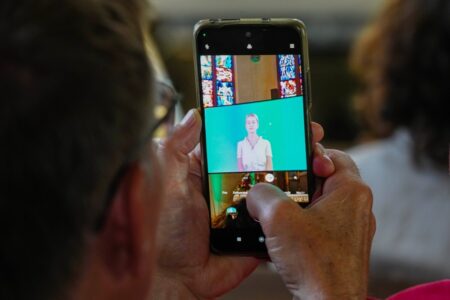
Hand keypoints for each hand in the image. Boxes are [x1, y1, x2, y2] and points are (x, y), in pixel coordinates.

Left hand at [150, 109, 329, 298]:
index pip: (238, 143)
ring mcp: (246, 210)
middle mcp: (230, 187)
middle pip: (264, 162)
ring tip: (318, 161)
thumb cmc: (162, 230)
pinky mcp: (257, 232)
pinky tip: (314, 194)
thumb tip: (194, 115)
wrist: (174, 278)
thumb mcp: (166, 181)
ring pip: (276, 188)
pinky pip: (280, 217)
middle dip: (287, 148)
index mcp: (209, 171)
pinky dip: (295, 208)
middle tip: (308, 136)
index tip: (280, 113)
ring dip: (297, 176)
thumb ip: (176, 147)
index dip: (258, 129)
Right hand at [246, 150, 374, 298]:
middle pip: (323, 179)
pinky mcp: (341, 247)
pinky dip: (300, 223)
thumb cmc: (316, 265)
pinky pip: (318, 224)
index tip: (289, 160)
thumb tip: (255, 192)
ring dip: (296, 204)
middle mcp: (356, 208)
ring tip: (275, 210)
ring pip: (318, 203)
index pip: (333, 156)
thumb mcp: (278, 219)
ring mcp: (350, 229)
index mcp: (351, 191)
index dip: (308, 153)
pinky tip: (281, 233)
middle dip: (296, 181)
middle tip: (276, 185)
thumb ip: (262, 195)